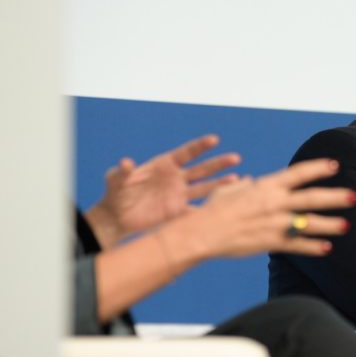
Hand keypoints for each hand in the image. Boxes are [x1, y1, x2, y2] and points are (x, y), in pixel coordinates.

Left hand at [86, 134, 239, 247]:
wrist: (117, 216)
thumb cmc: (115, 193)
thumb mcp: (115, 180)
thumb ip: (122, 172)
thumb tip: (126, 162)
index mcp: (164, 164)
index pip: (186, 153)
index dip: (200, 146)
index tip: (214, 139)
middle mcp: (176, 178)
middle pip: (201, 169)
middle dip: (218, 163)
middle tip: (235, 158)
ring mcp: (179, 195)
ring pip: (204, 188)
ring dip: (220, 184)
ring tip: (238, 180)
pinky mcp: (177, 211)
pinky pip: (196, 210)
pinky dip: (209, 210)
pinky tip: (223, 208)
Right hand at [165, 158, 355, 260]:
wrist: (202, 232)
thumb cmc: (213, 210)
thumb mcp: (230, 191)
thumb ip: (245, 185)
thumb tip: (251, 180)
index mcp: (267, 186)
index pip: (299, 173)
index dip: (318, 168)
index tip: (334, 166)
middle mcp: (275, 203)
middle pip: (313, 198)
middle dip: (336, 197)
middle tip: (355, 196)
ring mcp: (275, 223)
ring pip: (310, 223)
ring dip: (330, 224)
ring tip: (347, 225)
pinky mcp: (271, 242)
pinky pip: (298, 245)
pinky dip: (313, 247)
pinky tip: (327, 248)